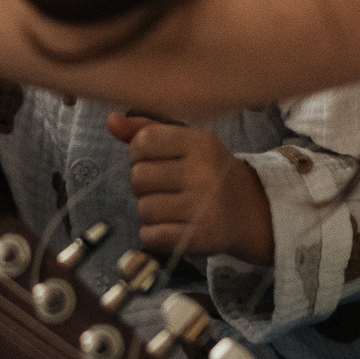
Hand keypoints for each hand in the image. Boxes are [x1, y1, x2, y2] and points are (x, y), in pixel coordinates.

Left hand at [109, 111, 274, 265]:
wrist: (248, 211)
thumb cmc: (208, 171)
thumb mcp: (185, 143)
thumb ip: (147, 130)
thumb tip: (110, 121)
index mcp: (200, 143)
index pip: (142, 142)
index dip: (138, 154)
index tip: (154, 162)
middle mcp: (203, 173)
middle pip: (138, 177)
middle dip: (143, 185)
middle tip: (163, 188)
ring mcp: (202, 207)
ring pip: (144, 208)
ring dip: (150, 211)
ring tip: (169, 208)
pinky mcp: (199, 237)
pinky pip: (151, 235)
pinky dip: (153, 234)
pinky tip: (170, 227)